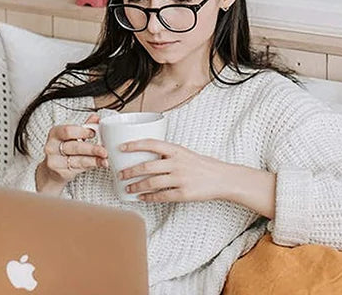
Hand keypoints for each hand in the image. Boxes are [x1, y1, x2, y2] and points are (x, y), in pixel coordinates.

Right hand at [36, 115, 107, 192]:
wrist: (50, 170)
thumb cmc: (62, 149)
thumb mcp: (70, 136)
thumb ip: (83, 127)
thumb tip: (96, 118)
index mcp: (55, 133)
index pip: (68, 131)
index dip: (82, 132)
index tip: (94, 133)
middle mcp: (52, 147)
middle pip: (74, 147)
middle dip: (91, 149)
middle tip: (104, 150)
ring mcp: (55, 162)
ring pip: (78, 160)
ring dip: (94, 160)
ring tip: (105, 159)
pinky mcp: (61, 174)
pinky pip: (79, 169)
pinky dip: (91, 166)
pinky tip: (99, 164)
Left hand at [116, 139, 235, 202]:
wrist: (221, 178)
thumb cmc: (202, 165)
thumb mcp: (184, 153)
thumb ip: (168, 154)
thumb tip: (146, 156)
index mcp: (176, 150)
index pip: (151, 143)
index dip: (134, 144)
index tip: (121, 148)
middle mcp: (176, 163)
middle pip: (147, 166)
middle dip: (130, 171)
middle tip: (120, 174)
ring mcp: (180, 179)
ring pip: (151, 183)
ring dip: (136, 186)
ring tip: (127, 188)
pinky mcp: (184, 194)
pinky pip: (162, 196)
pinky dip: (149, 197)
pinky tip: (142, 198)